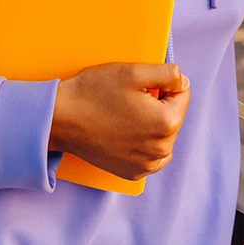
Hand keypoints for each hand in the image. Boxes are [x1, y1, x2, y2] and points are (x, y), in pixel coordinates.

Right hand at [48, 62, 191, 180]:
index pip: (182, 93)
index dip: (162, 84)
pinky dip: (143, 143)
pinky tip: (124, 132)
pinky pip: (150, 154)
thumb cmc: (94, 93)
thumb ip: (168, 73)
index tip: (139, 87)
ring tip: (124, 116)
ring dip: (151, 124)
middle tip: (127, 100)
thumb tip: (183, 82)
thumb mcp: (134, 72)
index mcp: (167, 122)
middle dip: (157, 105)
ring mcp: (146, 164)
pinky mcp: (132, 172)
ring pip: (163, 135)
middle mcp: (161, 148)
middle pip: (173, 115)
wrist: (60, 119)